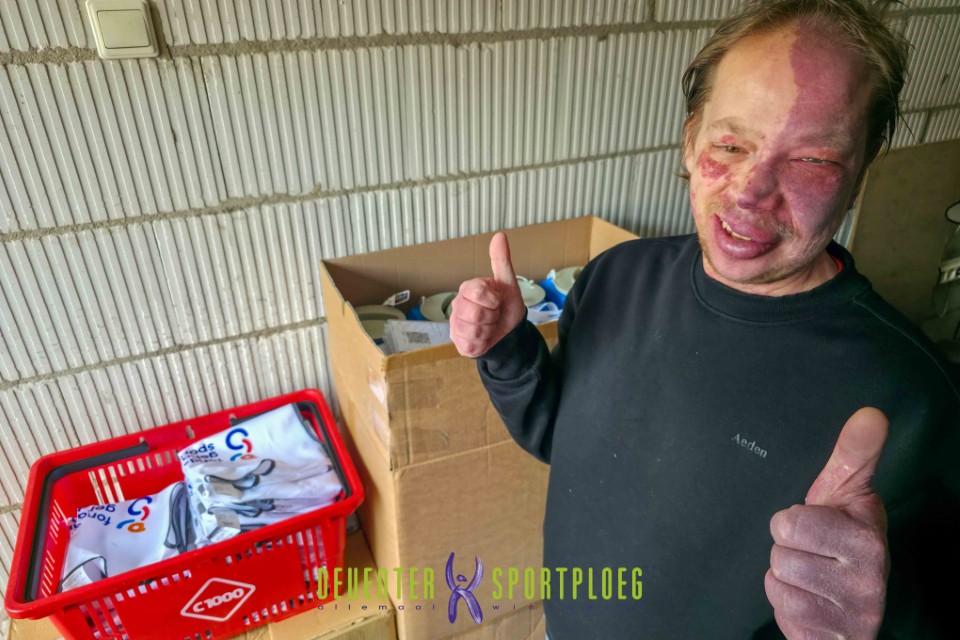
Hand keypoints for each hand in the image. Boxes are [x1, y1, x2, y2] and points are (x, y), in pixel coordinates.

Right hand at [450, 232, 526, 357]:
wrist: (510, 333)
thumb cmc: (506, 307)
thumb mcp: (508, 284)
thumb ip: (502, 261)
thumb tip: (500, 235)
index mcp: (468, 288)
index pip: (477, 291)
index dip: (493, 299)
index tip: (497, 300)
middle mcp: (458, 305)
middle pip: (476, 313)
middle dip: (493, 316)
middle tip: (494, 314)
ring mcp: (456, 324)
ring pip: (474, 330)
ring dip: (489, 330)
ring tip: (490, 325)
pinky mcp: (458, 342)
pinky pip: (471, 344)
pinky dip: (484, 343)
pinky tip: (485, 338)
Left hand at [766, 407, 889, 638]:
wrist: (856, 602)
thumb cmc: (843, 535)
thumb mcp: (848, 491)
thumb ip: (855, 452)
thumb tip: (871, 412)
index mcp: (866, 539)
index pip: (790, 523)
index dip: (792, 521)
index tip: (816, 526)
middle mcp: (865, 580)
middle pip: (780, 553)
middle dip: (787, 550)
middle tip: (812, 552)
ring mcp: (851, 615)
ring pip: (777, 582)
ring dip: (785, 578)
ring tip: (811, 576)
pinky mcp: (832, 638)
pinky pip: (782, 612)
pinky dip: (787, 606)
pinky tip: (809, 600)